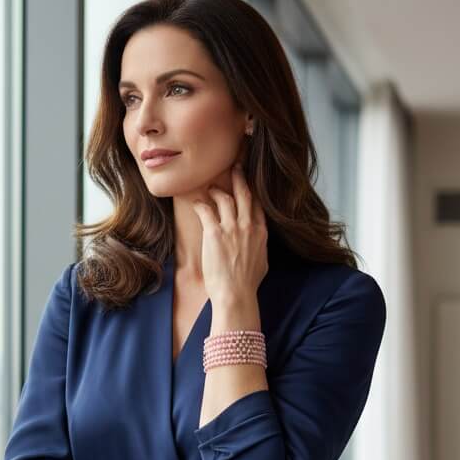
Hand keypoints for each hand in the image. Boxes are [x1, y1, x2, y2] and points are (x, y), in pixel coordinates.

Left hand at [190, 163, 268, 302]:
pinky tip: (196, 202)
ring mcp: (232, 228)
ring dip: (216, 190)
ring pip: (225, 197)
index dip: (253, 189)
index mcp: (261, 233)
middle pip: (245, 193)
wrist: (236, 294)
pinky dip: (200, 203)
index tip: (249, 181)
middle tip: (235, 165)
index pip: (258, 204)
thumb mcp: (263, 261)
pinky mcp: (214, 233)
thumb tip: (258, 240)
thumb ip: (260, 245)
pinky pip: (206, 209)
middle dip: (240, 176)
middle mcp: (248, 226)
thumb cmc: (248, 283)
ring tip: (209, 188)